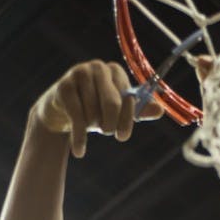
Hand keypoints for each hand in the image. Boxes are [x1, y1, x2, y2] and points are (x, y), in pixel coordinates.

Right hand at [30, 60, 162, 157]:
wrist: (59, 110)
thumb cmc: (94, 109)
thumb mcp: (117, 111)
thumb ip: (138, 111)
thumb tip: (160, 111)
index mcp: (116, 71)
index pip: (128, 97)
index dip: (127, 120)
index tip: (122, 136)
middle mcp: (99, 68)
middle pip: (112, 104)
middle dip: (110, 125)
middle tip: (106, 132)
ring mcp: (80, 74)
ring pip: (93, 112)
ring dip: (92, 127)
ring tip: (88, 125)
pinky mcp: (64, 86)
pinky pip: (77, 117)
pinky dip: (79, 138)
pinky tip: (79, 151)